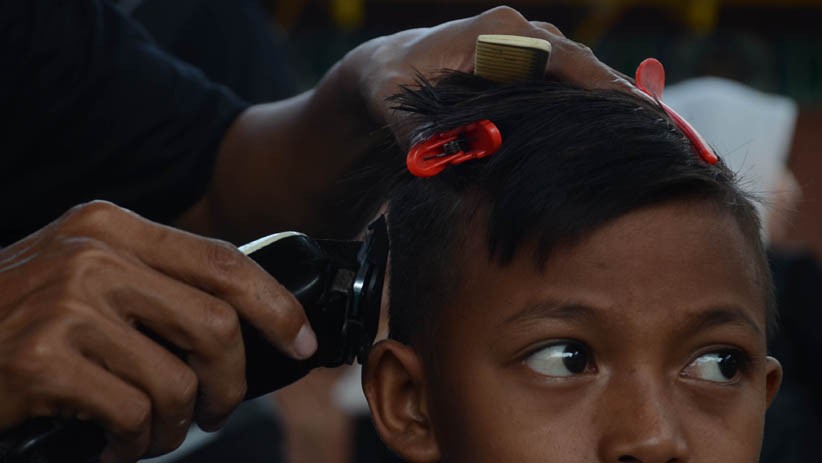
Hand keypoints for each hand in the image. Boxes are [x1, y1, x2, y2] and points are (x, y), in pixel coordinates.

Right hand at [0, 201, 316, 461]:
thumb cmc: (18, 318)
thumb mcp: (85, 276)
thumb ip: (154, 285)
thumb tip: (242, 325)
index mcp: (114, 227)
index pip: (224, 261)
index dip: (276, 307)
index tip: (301, 343)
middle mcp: (94, 256)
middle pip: (216, 325)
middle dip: (230, 384)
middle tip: (214, 411)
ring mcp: (68, 304)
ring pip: (177, 380)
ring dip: (175, 424)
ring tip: (149, 433)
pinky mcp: (44, 359)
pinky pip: (133, 414)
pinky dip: (133, 443)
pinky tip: (112, 443)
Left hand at [335, 6, 641, 134]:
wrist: (389, 70)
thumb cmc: (395, 87)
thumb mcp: (399, 109)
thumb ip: (422, 135)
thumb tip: (450, 162)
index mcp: (498, 32)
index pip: (563, 59)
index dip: (601, 88)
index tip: (636, 115)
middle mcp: (522, 32)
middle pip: (585, 66)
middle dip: (622, 100)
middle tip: (665, 137)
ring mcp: (531, 46)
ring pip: (584, 75)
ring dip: (614, 105)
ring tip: (656, 141)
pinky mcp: (532, 64)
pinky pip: (572, 84)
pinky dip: (595, 107)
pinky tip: (619, 138)